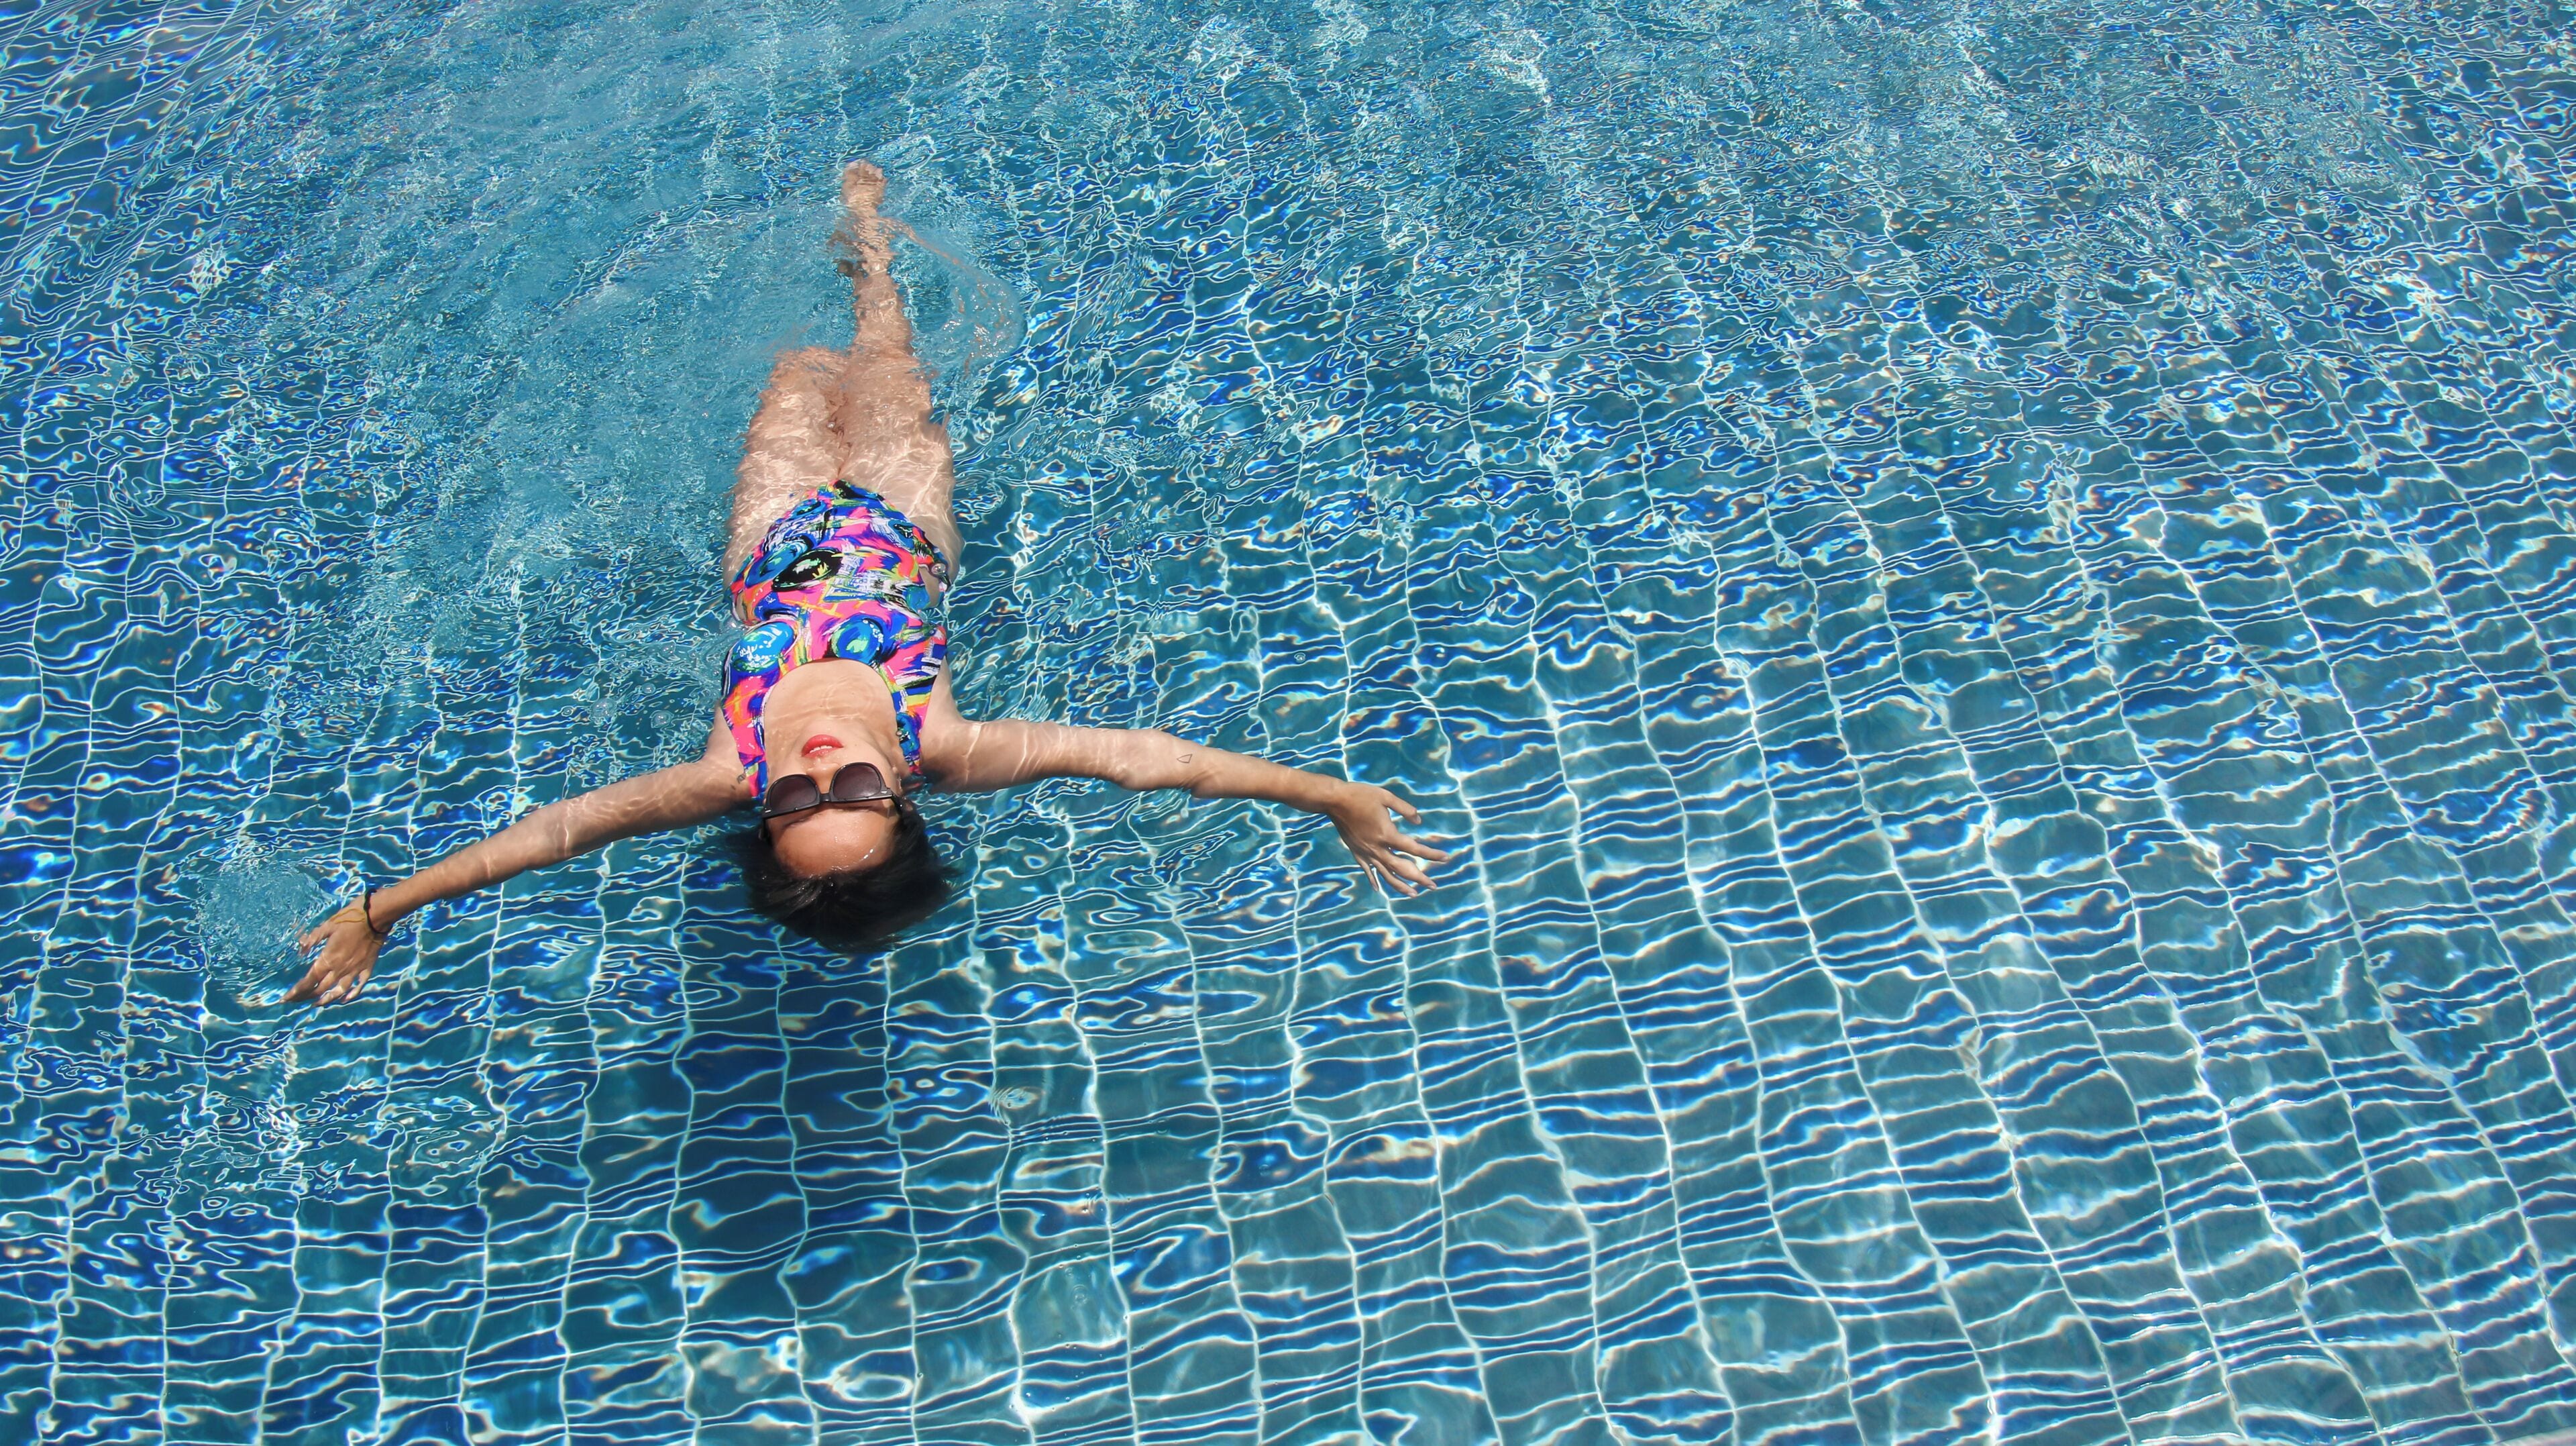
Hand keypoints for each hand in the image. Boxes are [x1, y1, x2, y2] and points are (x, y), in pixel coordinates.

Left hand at [287, 902, 384, 1006]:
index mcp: (327, 959)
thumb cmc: (349, 919)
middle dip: (305, 997)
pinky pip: (359, 986)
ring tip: (317, 1004)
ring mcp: (354, 971)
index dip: (296, 992)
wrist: (375, 917)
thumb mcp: (326, 926)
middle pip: (320, 989)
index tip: (285, 998)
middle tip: (296, 1000)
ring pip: (338, 992)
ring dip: (326, 1000)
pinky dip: (351, 995)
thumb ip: (312, 939)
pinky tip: (344, 999)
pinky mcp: (367, 969)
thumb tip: (301, 949)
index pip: (308, 981)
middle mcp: (339, 969)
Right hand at [1320, 783, 1450, 896]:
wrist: (1334, 800)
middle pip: (1402, 868)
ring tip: (1413, 894)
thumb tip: (1418, 821)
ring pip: (1386, 875)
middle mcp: (1378, 848)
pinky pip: (1367, 870)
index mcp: (1387, 834)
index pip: (1415, 849)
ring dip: (1400, 886)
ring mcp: (1366, 852)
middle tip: (1433, 885)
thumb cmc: (1361, 795)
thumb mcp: (1386, 797)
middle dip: (1419, 878)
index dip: (1432, 854)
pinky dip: (1374, 880)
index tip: (1446, 857)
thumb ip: (1405, 809)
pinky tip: (1379, 889)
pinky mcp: (1356, 852)